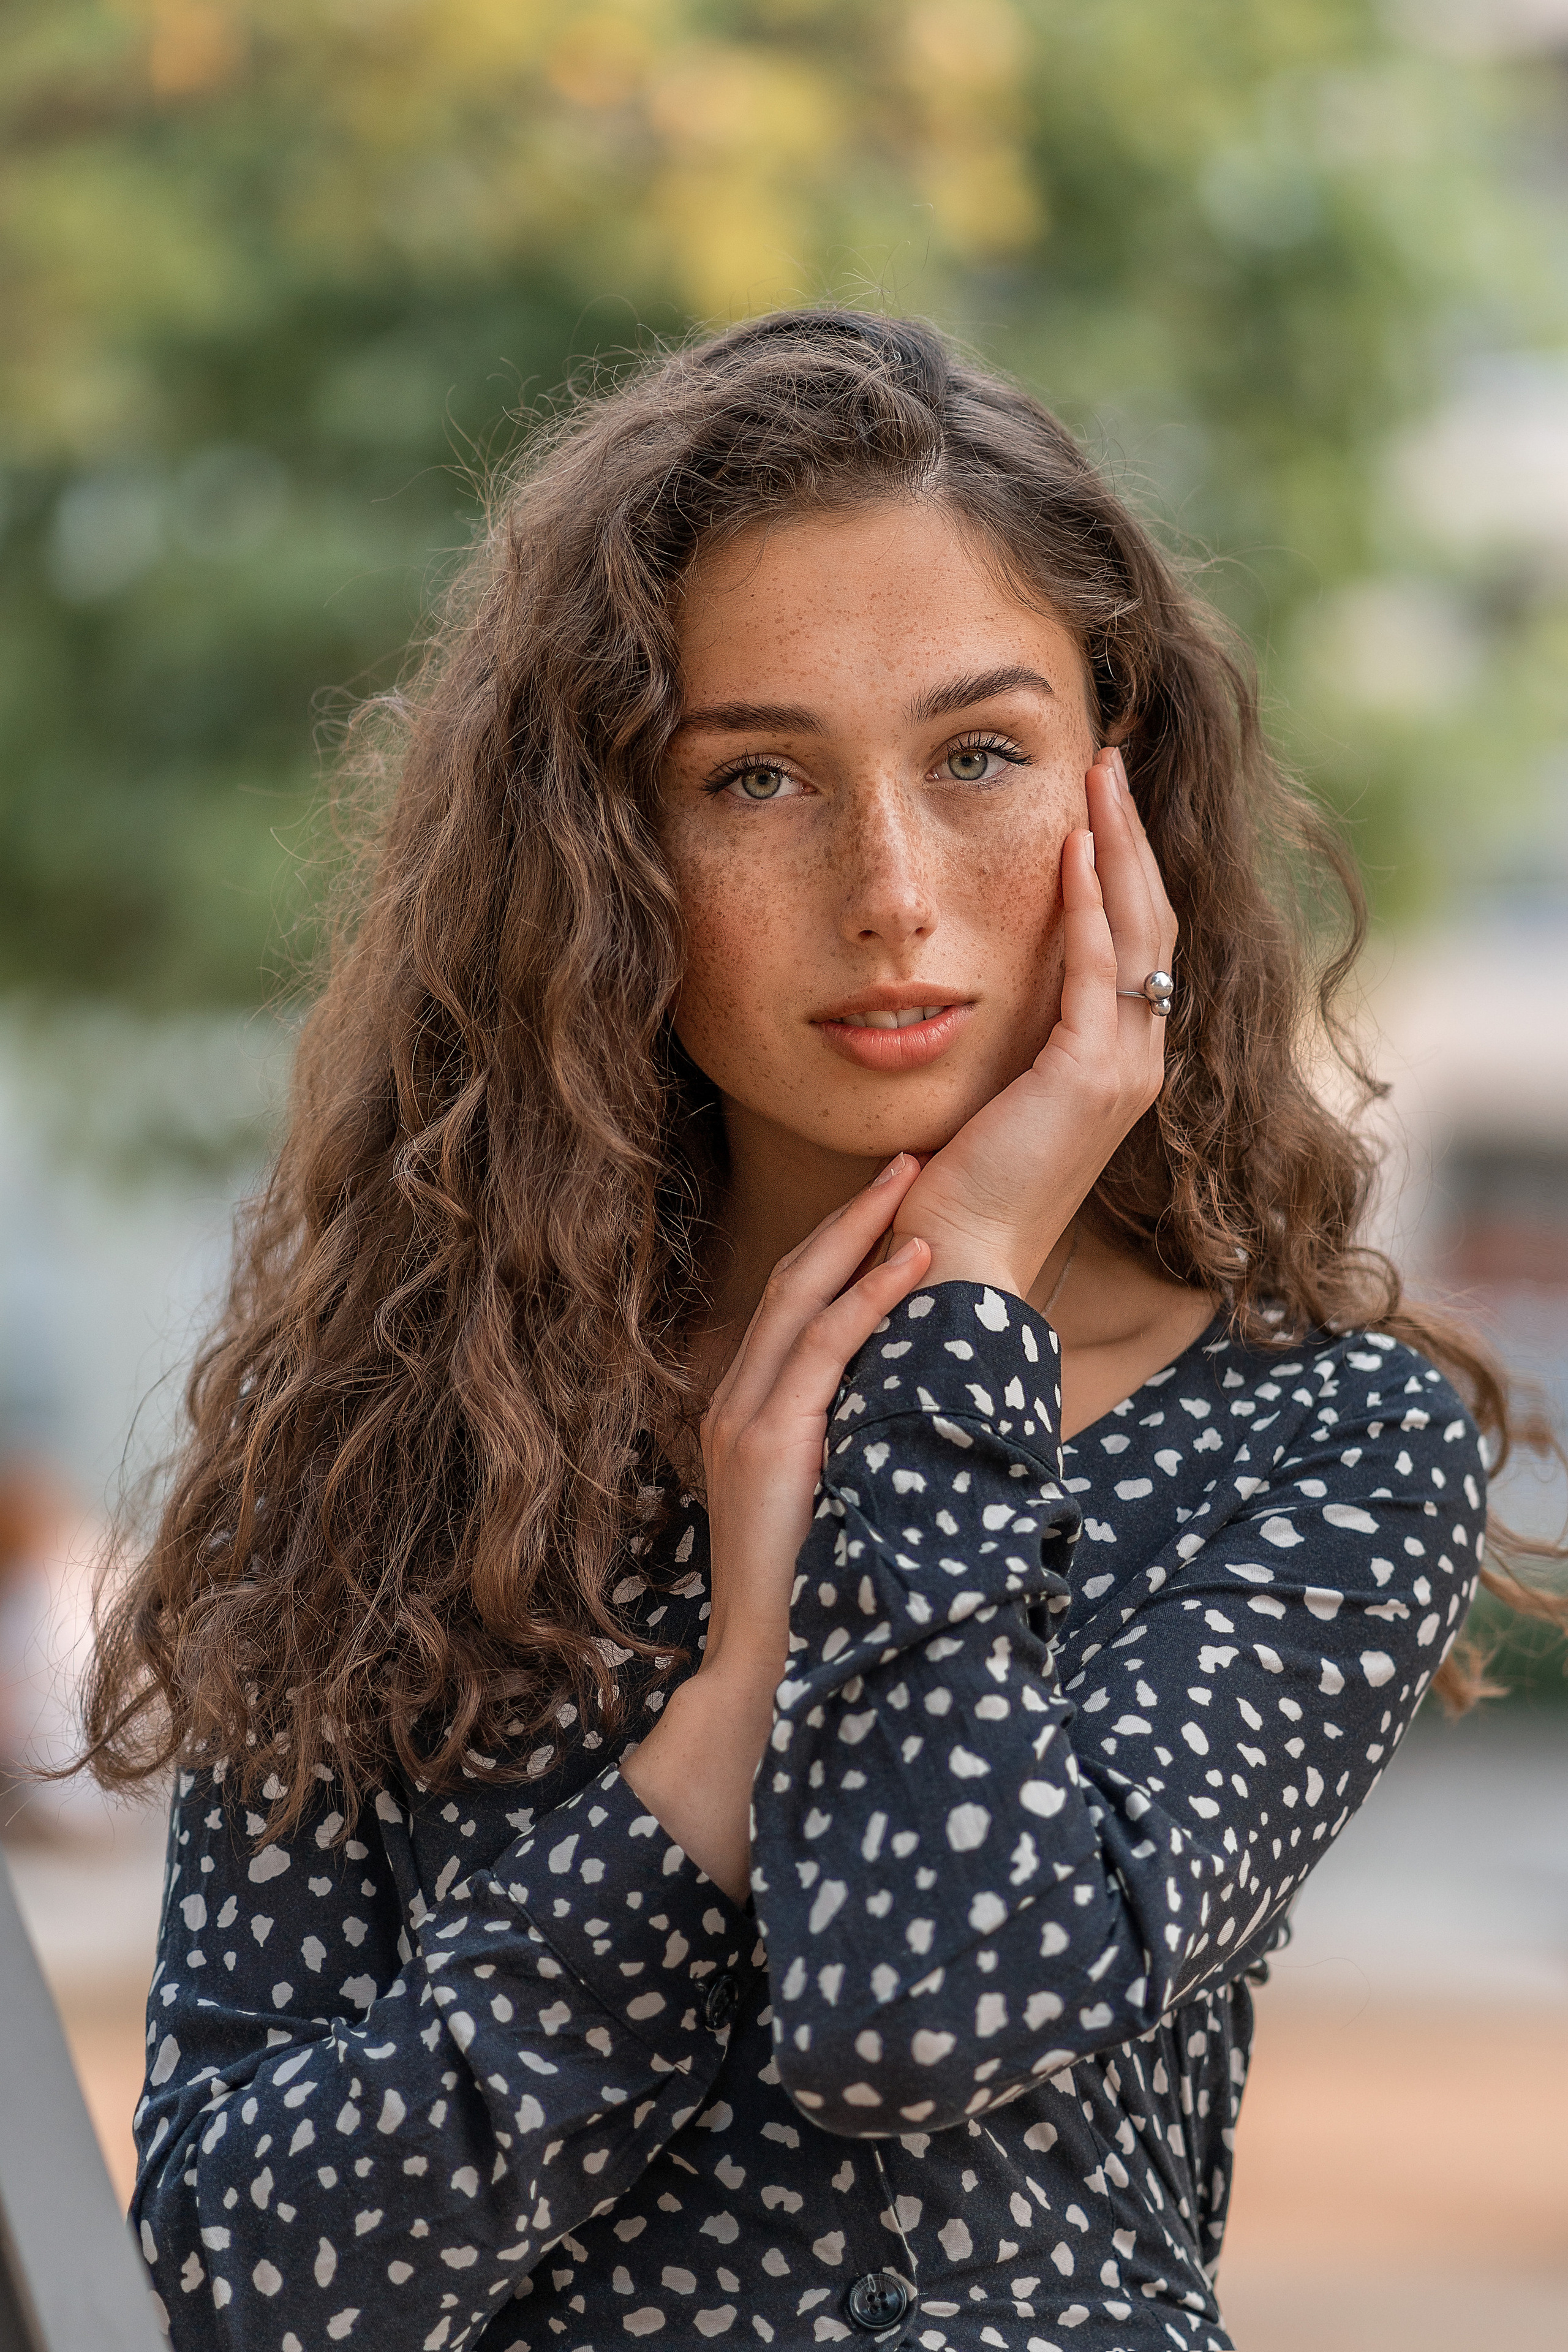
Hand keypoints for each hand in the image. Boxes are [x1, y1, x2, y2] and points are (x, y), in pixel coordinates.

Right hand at [621, 1155, 931, 1897]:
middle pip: (790, 1281)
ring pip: (798, 1299)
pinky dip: (867, 1300)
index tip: (892, 1198)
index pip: (793, 1305)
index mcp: (752, 1413)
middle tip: (906, 1158)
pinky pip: (818, 1350)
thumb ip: (865, 1438)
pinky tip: (909, 1263)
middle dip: (849, 1215)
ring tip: (912, 1185)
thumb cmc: (823, 1589)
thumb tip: (932, 1398)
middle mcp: (737, 1404)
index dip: (840, 1245)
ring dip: (859, 1235)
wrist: (775, 1671)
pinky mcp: (766, 1446)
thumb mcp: (842, 1494)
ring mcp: (744, 1422)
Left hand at [890, 745, 1175, 1299]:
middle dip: (1132, 835)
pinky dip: (1085, 901)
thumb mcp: (996, 1097)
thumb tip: (982, 986)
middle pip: (1151, 922)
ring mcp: (1123, 1070)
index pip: (1137, 945)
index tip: (1101, 803)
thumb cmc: (959, 1191)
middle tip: (1109, 759)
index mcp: (1119, 1066)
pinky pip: (1093, 966)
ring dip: (1118, 845)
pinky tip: (1074, 843)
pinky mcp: (1088, 1075)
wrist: (956, 1264)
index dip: (1127, 868)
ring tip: (1099, 772)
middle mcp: (1139, 1062)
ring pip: (1136, 931)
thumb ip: (1012, 1044)